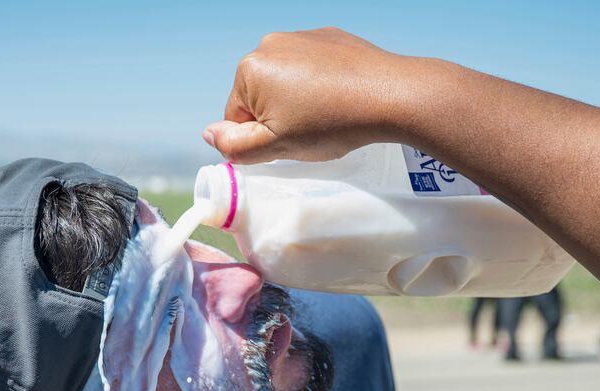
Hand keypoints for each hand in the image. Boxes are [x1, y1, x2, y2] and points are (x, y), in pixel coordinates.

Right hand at [203, 28, 414, 163]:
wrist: (389, 95)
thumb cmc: (332, 122)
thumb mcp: (277, 146)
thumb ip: (236, 145)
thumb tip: (210, 135)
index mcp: (250, 69)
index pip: (236, 118)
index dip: (260, 139)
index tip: (288, 142)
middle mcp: (269, 43)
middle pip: (259, 97)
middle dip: (278, 117)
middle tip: (310, 131)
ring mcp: (300, 36)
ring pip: (286, 82)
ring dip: (299, 101)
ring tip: (328, 115)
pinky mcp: (328, 36)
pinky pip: (311, 68)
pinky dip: (320, 84)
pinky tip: (339, 98)